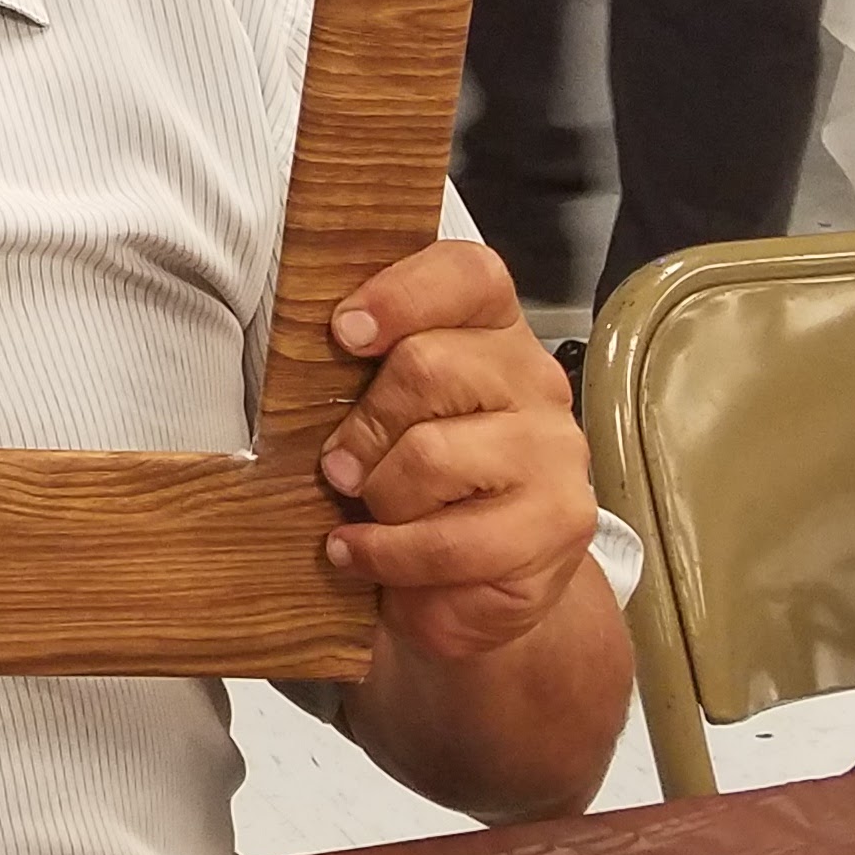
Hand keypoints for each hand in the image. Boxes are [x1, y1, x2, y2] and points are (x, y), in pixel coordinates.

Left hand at [315, 242, 598, 661]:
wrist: (478, 579)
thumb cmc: (411, 479)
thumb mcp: (376, 413)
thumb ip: (354, 374)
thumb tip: (293, 362)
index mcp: (488, 329)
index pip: (467, 275)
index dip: (400, 295)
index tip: (343, 332)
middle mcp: (534, 378)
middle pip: (427, 365)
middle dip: (364, 426)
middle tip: (339, 468)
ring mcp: (556, 450)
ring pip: (433, 453)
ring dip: (380, 497)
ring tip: (368, 517)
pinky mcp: (561, 523)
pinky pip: (451, 539)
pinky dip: (392, 555)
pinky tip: (366, 554)